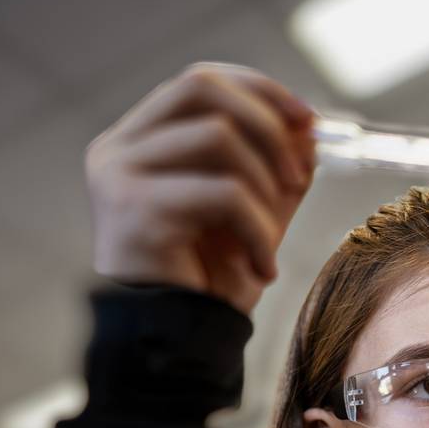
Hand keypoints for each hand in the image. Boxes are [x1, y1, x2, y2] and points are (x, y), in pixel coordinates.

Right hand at [85, 62, 313, 313]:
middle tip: (298, 177)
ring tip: (272, 241)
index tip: (309, 120)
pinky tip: (263, 270)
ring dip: (265, 189)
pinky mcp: (135, 209)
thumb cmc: (210, 284)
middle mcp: (119, 149)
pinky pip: (222, 194)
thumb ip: (276, 171)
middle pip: (201, 87)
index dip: (260, 91)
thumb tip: (309, 128)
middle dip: (267, 125)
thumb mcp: (255, 217)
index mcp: (140, 143)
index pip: (200, 83)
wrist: (180, 345)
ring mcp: (119, 174)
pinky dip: (258, 231)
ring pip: (218, 138)